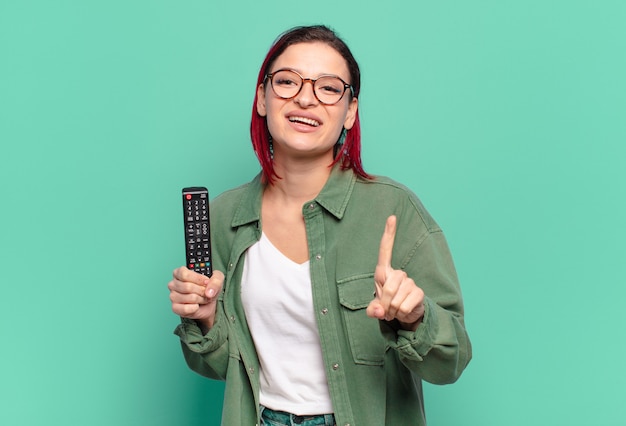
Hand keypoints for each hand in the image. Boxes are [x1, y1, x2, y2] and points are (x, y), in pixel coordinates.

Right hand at [168, 267, 224, 330]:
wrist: (209, 303)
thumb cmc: (209, 287)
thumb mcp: (217, 279)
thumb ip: (215, 281)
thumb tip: (209, 291)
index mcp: (180, 272)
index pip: (184, 274)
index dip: (197, 278)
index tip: (206, 282)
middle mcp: (174, 283)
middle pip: (187, 287)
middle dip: (201, 291)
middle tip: (206, 292)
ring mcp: (173, 296)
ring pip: (189, 298)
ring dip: (200, 299)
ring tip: (202, 298)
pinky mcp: (175, 308)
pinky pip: (185, 309)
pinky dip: (195, 308)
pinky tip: (196, 306)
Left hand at [366, 215, 424, 330]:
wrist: (405, 314)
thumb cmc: (387, 304)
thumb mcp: (375, 307)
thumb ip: (372, 309)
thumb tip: (378, 311)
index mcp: (384, 272)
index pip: (385, 250)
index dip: (389, 234)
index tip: (392, 217)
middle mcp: (398, 274)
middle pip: (389, 288)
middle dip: (385, 303)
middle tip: (386, 310)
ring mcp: (410, 282)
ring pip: (396, 299)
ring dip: (392, 310)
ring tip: (394, 310)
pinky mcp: (419, 293)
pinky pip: (405, 306)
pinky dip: (401, 313)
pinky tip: (403, 311)